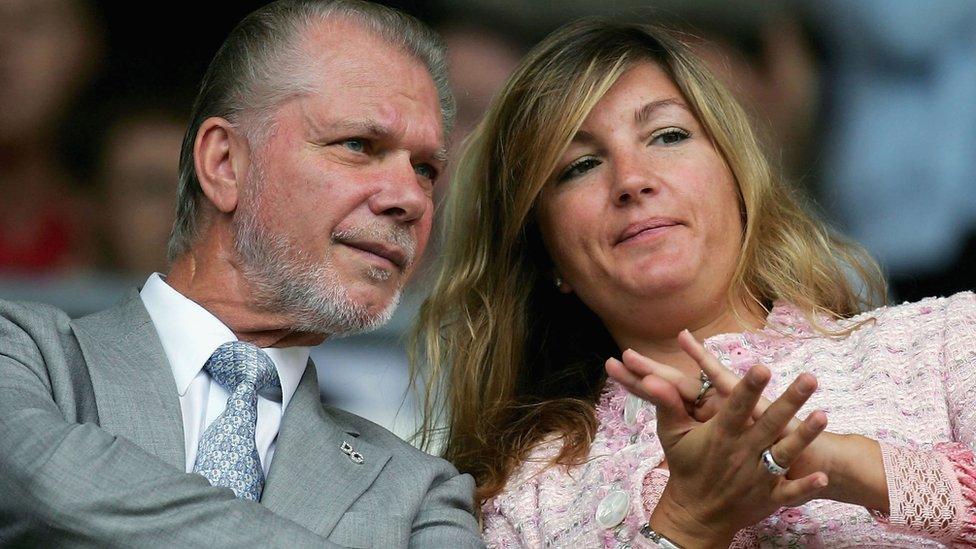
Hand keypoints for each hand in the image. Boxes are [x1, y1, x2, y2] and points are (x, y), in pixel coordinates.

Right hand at [606, 356, 828, 546]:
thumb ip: (667, 404)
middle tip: (808, 379)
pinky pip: (791, 492)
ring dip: (804, 436)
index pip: (736, 406)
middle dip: (789, 401)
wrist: (694, 513)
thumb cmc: (685, 467)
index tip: (762, 367)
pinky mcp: (769, 497)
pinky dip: (806, 486)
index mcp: (721, 435)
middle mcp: (742, 453)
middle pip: (769, 423)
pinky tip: (823, 477)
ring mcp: (757, 476)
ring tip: (823, 415)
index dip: (749, 387)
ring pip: (785, 453)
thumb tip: (652, 378)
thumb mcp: (671, 434)